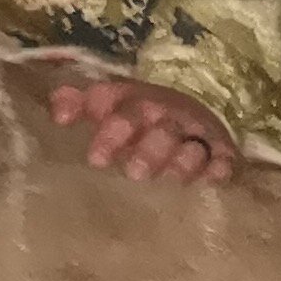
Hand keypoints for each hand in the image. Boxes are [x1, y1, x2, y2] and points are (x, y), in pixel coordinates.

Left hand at [45, 76, 237, 184]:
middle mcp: (164, 115)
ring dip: (181, 161)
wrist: (193, 106)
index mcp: (133, 101)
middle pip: (158, 128)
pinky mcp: (219, 151)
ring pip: (190, 145)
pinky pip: (223, 158)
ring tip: (170, 179)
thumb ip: (78, 104)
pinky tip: (214, 177)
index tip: (96, 160)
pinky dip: (219, 166)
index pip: (121, 109)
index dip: (109, 131)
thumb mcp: (108, 104)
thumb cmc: (137, 116)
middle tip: (134, 173)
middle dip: (147, 150)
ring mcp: (193, 133)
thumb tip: (57, 112)